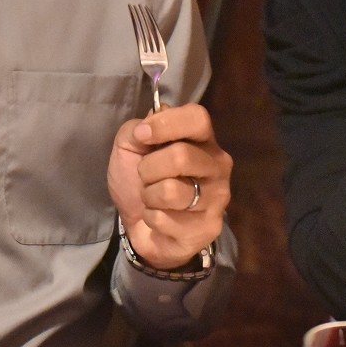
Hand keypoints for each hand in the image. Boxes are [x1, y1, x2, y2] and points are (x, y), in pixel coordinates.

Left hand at [108, 104, 230, 270]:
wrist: (137, 225)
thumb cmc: (137, 180)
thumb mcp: (128, 147)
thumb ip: (137, 129)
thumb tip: (153, 118)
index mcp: (202, 140)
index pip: (198, 118)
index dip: (166, 123)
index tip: (141, 135)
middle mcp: (217, 166)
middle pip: (181, 156)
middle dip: (148, 168)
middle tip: (145, 177)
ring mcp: (217, 199)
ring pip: (171, 190)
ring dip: (149, 196)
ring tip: (152, 199)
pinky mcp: (208, 228)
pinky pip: (166, 219)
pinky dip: (151, 218)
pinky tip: (159, 219)